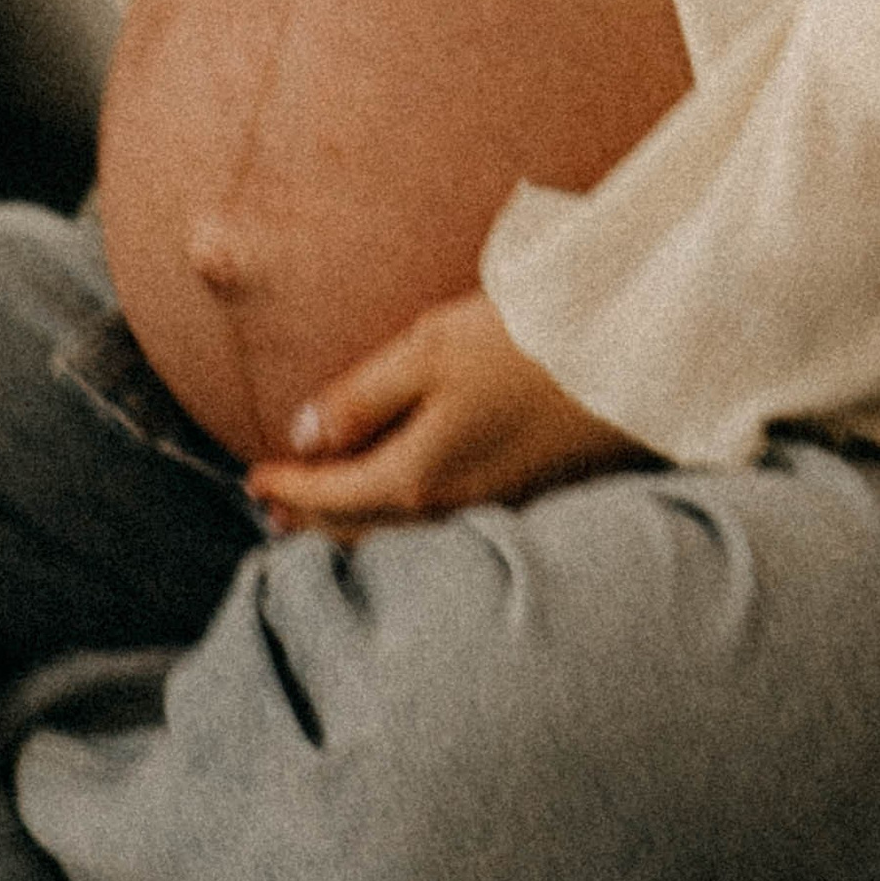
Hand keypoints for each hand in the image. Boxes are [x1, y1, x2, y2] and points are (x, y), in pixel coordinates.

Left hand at [246, 294, 648, 537]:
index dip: (286, 488)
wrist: (628, 360)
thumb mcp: (427, 352)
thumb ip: (360, 397)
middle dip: (311, 521)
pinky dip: (397, 521)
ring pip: (398, 535)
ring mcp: (488, 509)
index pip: (329, 496)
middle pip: (359, 530)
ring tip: (322, 513)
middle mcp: (447, 509)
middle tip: (272, 511)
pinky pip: (436, 526)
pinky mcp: (520, 498)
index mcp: (415, 476)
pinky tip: (397, 502)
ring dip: (352, 527)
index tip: (251, 480)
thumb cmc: (524, 345)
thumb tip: (304, 434)